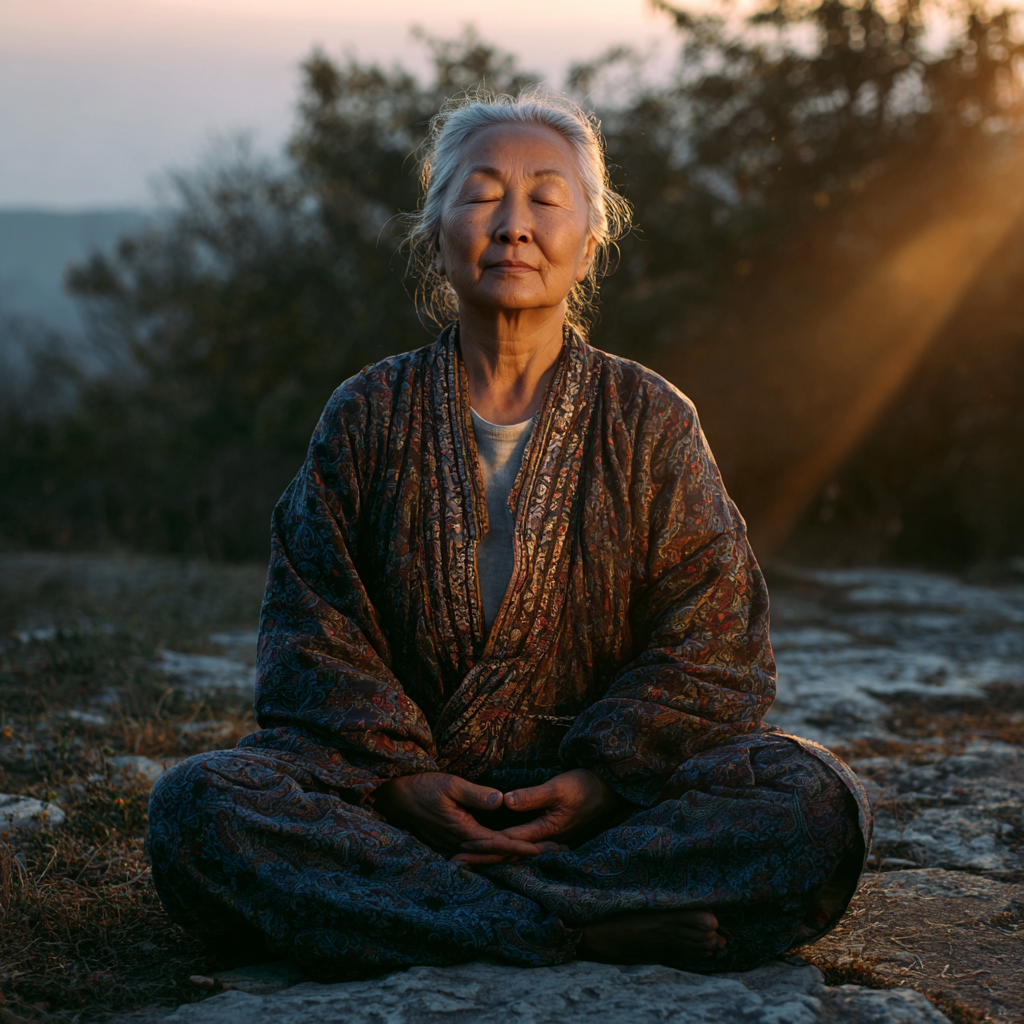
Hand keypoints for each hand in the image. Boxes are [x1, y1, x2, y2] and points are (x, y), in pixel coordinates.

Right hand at [373, 772, 557, 864]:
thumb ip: (475, 794)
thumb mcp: (449, 784)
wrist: (394, 797)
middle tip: (557, 853)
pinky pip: (478, 854)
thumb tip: (501, 800)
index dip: (525, 847)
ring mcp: (453, 847)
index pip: (501, 844)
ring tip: (542, 853)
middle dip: (528, 854)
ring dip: (515, 856)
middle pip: (500, 855)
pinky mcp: (448, 844)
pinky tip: (509, 852)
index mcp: (464, 832)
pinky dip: (497, 854)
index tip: (547, 850)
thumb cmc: (421, 787)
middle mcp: (461, 844)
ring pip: (490, 856)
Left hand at [457, 768, 623, 855]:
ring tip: (467, 860)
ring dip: (490, 856)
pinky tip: (495, 850)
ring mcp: (547, 837)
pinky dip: (505, 848)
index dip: (483, 845)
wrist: (610, 790)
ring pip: (514, 851)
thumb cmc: (585, 786)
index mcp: (544, 830)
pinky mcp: (549, 831)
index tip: (461, 849)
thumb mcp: (558, 788)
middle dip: (481, 858)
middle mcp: (544, 839)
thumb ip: (532, 796)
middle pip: (507, 852)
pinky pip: (522, 844)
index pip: (507, 841)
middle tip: (454, 864)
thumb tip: (504, 801)